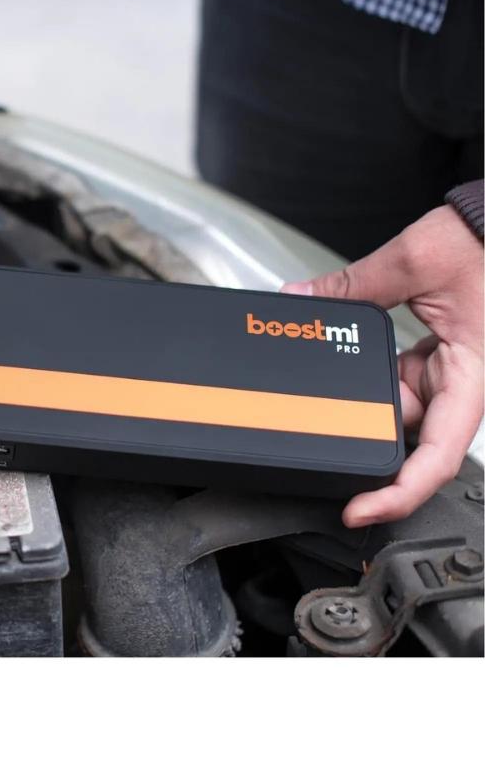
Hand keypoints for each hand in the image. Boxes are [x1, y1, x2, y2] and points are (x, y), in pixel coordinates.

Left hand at [283, 204, 483, 526]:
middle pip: (412, 438)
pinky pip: (400, 384)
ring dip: (365, 401)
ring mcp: (450, 374)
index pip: (439, 455)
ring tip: (330, 387)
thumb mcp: (415, 260)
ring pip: (401, 411)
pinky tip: (347, 367)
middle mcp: (465, 384)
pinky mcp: (437, 360)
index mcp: (475, 376)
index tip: (358, 509)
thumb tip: (301, 298)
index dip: (399, 492)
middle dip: (367, 431)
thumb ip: (354, 283)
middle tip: (323, 422)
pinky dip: (373, 381)